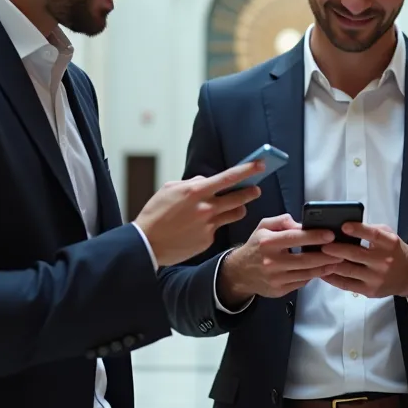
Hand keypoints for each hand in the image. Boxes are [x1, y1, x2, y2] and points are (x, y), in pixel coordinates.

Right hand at [135, 161, 263, 266]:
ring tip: (233, 207)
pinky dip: (214, 225)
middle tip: (255, 189)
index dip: (247, 170)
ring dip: (237, 208)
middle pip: (240, 198)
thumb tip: (207, 181)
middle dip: (250, 192)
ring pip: (235, 214)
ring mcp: (209, 225)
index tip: (260, 164)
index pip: (228, 177)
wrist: (147, 243)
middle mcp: (206, 208)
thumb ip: (192, 182)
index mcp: (196, 191)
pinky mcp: (208, 240)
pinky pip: (218, 228)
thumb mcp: (170, 189)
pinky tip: (201, 226)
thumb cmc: (155, 213)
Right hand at [218, 214, 342, 303]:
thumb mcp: (263, 227)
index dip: (315, 236)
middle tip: (342, 251)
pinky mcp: (280, 290)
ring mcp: (276, 278)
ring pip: (307, 273)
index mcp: (268, 242)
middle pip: (306, 259)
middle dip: (327, 255)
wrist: (239, 273)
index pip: (295, 238)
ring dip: (324, 267)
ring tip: (337, 261)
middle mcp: (272, 262)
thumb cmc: (256, 246)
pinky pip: (302, 283)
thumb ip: (282, 221)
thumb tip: (303, 224)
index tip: (331, 235)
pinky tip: (323, 270)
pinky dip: (313, 276)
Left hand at [318, 223, 407, 298]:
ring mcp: (376, 278)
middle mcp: (384, 261)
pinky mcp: (370, 291)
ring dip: (329, 263)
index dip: (358, 230)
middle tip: (321, 244)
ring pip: (347, 270)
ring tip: (316, 257)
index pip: (373, 235)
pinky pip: (347, 284)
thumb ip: (371, 231)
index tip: (343, 226)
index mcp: (389, 244)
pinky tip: (322, 271)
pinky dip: (332, 278)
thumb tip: (345, 228)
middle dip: (335, 249)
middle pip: (355, 254)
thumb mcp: (389, 236)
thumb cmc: (395, 251)